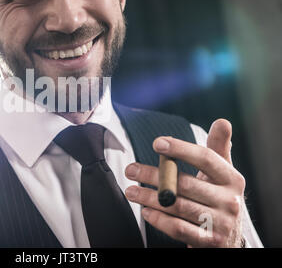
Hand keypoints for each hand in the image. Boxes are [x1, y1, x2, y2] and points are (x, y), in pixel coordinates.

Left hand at [124, 119, 245, 246]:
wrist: (229, 239)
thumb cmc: (218, 198)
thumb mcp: (222, 174)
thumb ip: (218, 149)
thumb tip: (222, 121)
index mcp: (232, 179)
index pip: (205, 158)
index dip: (180, 149)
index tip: (156, 143)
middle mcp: (229, 200)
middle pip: (185, 183)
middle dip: (153, 175)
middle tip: (131, 170)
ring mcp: (220, 223)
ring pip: (177, 206)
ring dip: (149, 197)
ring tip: (131, 191)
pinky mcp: (210, 242)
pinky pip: (179, 229)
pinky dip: (159, 219)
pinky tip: (146, 211)